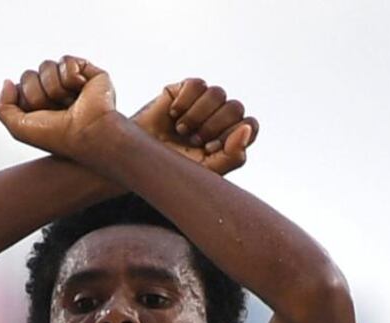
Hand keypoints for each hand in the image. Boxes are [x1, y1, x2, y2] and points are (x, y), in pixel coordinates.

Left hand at [0, 56, 116, 157]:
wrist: (88, 132)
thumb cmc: (58, 136)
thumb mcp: (18, 128)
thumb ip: (1, 107)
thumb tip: (7, 82)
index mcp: (39, 106)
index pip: (19, 87)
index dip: (26, 100)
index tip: (40, 116)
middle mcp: (54, 93)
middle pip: (29, 75)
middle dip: (38, 94)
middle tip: (56, 110)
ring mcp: (70, 82)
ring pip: (46, 66)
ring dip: (55, 88)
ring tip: (70, 102)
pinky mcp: (87, 72)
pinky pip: (66, 61)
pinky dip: (71, 77)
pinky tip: (82, 90)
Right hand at [133, 78, 258, 174]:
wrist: (139, 159)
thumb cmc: (174, 168)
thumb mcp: (207, 170)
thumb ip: (233, 155)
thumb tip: (246, 129)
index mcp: (230, 136)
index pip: (250, 125)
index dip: (232, 134)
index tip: (209, 148)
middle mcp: (220, 116)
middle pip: (235, 107)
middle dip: (213, 126)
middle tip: (193, 140)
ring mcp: (203, 102)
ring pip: (218, 93)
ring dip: (198, 114)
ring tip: (182, 130)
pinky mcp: (184, 89)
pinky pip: (197, 85)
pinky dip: (185, 101)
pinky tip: (173, 114)